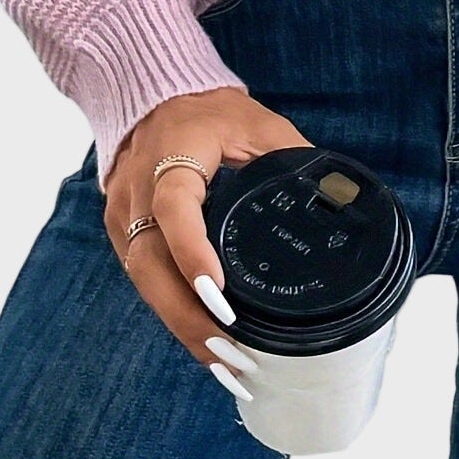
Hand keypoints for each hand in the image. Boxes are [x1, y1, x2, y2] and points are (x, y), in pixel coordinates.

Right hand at [103, 86, 315, 394]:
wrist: (153, 94)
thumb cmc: (209, 108)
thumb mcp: (258, 123)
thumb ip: (291, 157)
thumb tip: (337, 196)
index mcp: (171, 153)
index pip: (174, 205)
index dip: (193, 251)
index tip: (219, 293)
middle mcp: (137, 188)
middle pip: (150, 263)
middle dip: (190, 315)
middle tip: (234, 354)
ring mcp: (122, 212)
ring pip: (144, 280)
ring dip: (183, 325)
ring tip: (227, 364)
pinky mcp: (121, 230)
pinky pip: (145, 279)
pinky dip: (173, 311)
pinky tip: (204, 342)